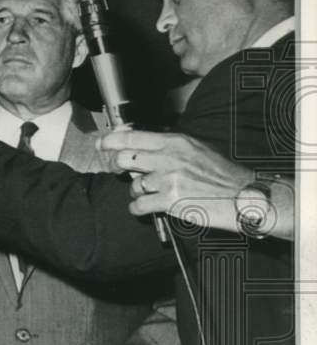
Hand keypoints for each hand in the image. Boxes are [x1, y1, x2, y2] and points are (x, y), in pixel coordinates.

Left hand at [97, 130, 253, 231]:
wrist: (243, 197)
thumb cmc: (222, 175)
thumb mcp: (197, 149)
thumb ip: (169, 146)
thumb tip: (142, 142)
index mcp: (175, 142)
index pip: (133, 136)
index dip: (111, 140)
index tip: (101, 143)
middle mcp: (169, 158)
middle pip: (124, 158)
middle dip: (119, 166)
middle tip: (123, 172)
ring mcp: (168, 179)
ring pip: (133, 184)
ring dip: (137, 191)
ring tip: (151, 193)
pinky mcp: (170, 201)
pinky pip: (138, 205)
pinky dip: (138, 208)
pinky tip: (145, 207)